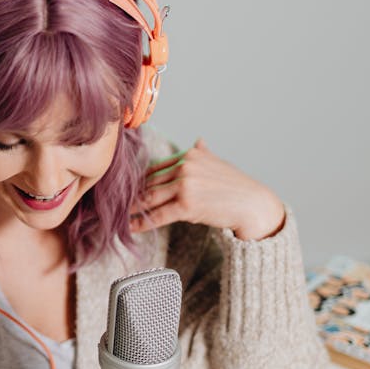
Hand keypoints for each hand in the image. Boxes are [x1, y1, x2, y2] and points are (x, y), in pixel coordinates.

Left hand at [130, 138, 285, 240]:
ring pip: (151, 198)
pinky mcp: (187, 205)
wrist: (253, 205)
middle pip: (151, 182)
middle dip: (134, 196)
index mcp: (190, 155)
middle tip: (117, 206)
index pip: (157, 168)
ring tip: (120, 217)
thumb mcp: (218, 164)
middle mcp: (186, 166)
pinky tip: (132, 228)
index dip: (141, 182)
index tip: (129, 192)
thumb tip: (199, 140)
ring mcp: (186, 185)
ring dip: (134, 209)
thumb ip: (204, 153)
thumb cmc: (236, 187)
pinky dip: (143, 222)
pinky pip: (159, 215)